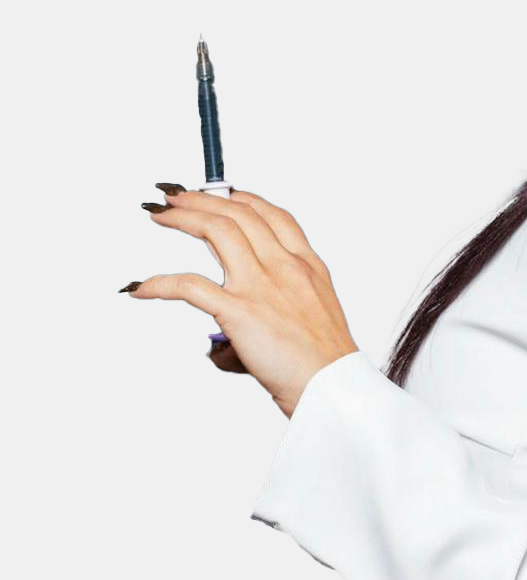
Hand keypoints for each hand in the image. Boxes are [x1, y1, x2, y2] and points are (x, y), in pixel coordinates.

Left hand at [123, 185, 357, 417]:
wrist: (330, 386)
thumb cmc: (323, 360)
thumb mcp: (317, 312)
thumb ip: (282, 301)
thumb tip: (234, 328)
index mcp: (306, 264)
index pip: (272, 215)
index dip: (242, 197)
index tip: (220, 192)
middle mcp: (285, 266)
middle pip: (239, 214)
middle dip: (201, 199)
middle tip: (175, 197)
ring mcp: (262, 286)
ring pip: (217, 231)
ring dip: (183, 218)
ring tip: (160, 217)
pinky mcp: (240, 311)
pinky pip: (190, 286)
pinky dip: (160, 283)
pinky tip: (142, 288)